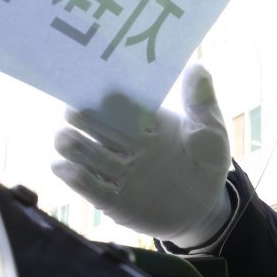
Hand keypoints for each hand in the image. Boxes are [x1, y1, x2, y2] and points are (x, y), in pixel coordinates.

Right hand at [51, 63, 232, 246]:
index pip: (119, 103)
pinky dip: (74, 178)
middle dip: (81, 118)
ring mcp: (116, 171)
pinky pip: (88, 187)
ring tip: (66, 140)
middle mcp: (124, 143)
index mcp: (144, 121)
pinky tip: (66, 168)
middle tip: (73, 112)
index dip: (106, 97)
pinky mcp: (112, 200)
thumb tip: (195, 66)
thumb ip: (200, 102)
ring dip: (71, 145)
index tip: (96, 88)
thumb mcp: (211, 131)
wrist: (205, 209)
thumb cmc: (207, 164)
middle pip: (93, 125)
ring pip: (82, 153)